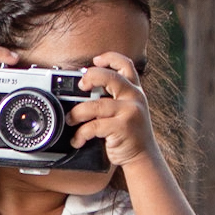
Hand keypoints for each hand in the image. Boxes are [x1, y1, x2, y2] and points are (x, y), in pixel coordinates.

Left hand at [68, 54, 161, 169]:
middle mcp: (134, 97)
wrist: (143, 156)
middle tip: (80, 86)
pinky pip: (94, 126)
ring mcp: (130, 112)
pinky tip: (78, 139)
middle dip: (91, 78)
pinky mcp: (123, 127)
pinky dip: (81, 133)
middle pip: (110, 77)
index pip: (126, 65)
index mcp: (134, 90)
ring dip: (77, 113)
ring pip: (95, 105)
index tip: (95, 60)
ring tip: (71, 120)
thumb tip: (85, 88)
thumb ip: (114, 97)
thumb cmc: (129, 133)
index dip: (110, 58)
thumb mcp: (127, 109)